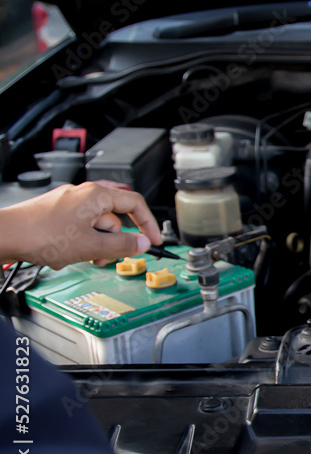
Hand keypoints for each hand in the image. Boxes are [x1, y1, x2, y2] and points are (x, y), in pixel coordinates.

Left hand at [0, 181, 162, 268]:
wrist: (5, 235)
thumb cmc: (40, 233)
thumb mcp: (91, 245)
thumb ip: (122, 246)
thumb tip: (142, 244)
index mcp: (97, 195)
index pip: (135, 204)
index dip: (148, 224)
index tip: (153, 240)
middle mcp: (83, 194)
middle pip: (114, 218)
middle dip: (114, 241)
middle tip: (110, 256)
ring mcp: (68, 203)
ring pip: (95, 226)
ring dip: (95, 246)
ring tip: (84, 258)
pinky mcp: (55, 214)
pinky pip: (78, 228)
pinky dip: (79, 243)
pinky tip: (67, 255)